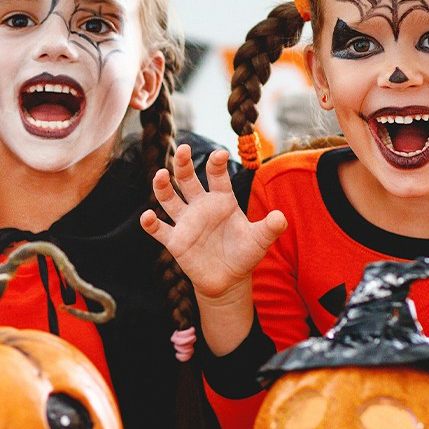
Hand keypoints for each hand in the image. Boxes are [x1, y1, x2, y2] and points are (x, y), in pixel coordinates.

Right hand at [140, 146, 287, 300]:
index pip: (217, 176)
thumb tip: (281, 217)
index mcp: (222, 200)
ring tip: (161, 175)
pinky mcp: (175, 241)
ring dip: (163, 186)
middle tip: (183, 149)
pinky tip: (147, 217)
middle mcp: (201, 206)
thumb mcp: (259, 240)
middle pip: (187, 179)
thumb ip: (270, 228)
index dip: (217, 164)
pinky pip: (160, 230)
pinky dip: (150, 224)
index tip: (220, 154)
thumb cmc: (244, 253)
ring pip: (169, 199)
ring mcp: (186, 222)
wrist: (229, 279)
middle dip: (183, 164)